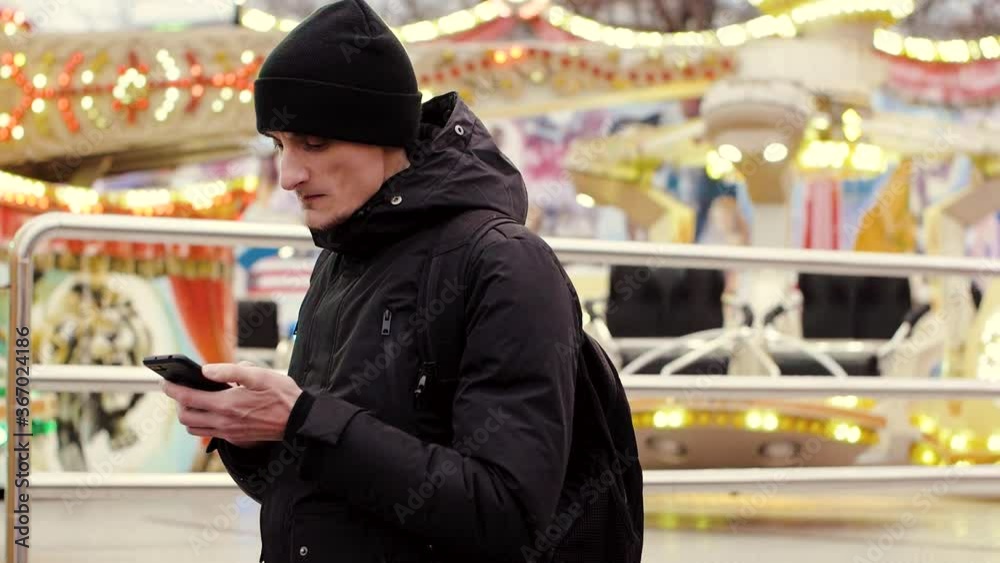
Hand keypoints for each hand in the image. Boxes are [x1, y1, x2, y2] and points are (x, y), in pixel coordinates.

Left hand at [162, 361, 302, 443]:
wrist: (299, 419)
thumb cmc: (281, 394)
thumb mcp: (259, 375)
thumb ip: (230, 371)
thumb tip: (205, 370)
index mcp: (227, 404)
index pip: (188, 398)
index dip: (172, 389)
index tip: (165, 381)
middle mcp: (224, 422)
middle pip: (186, 417)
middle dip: (178, 403)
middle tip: (181, 389)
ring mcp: (229, 432)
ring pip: (194, 429)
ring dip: (188, 415)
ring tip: (194, 400)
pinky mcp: (235, 438)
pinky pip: (208, 433)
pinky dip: (202, 423)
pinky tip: (212, 410)